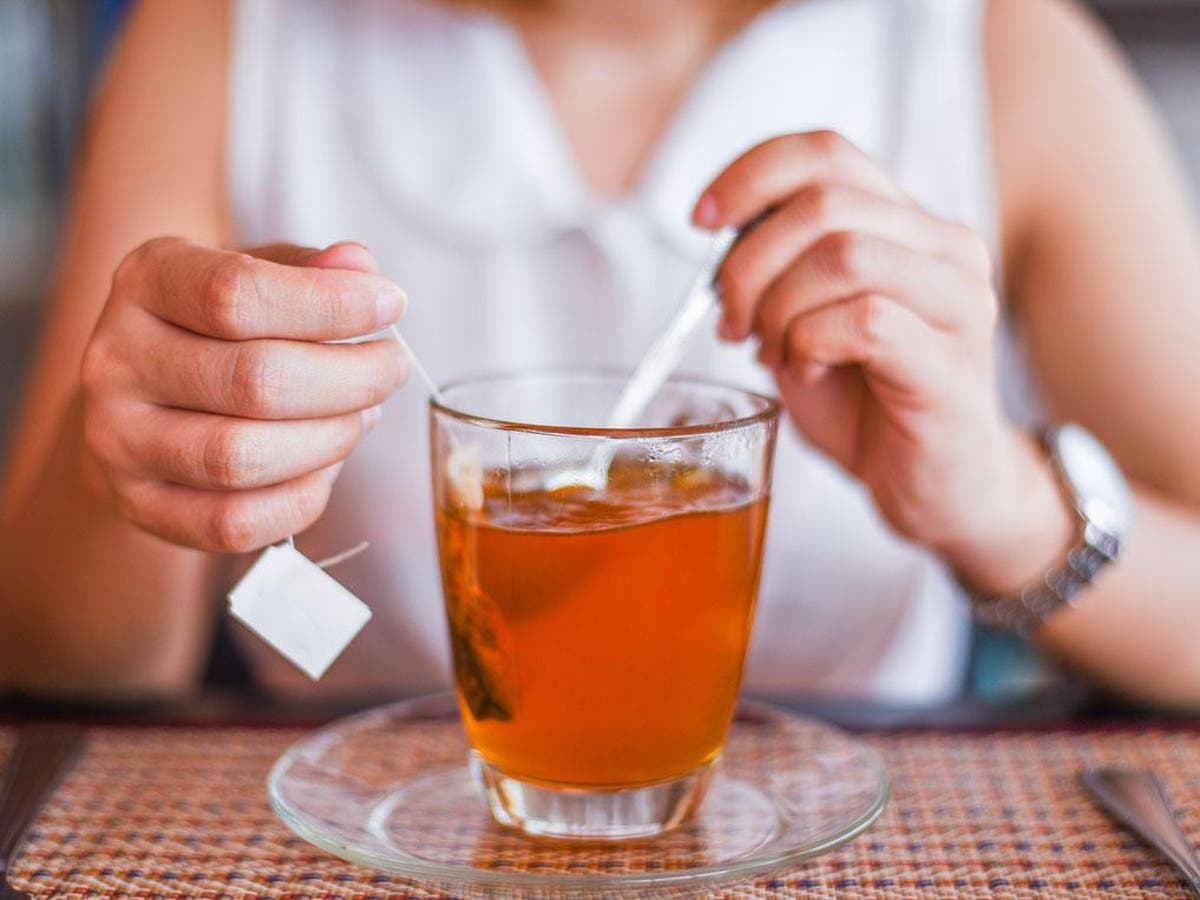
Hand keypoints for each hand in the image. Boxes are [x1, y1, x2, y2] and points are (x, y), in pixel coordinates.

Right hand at [79, 239, 407, 552]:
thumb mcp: (258, 274)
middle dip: (351, 379)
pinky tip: (327, 464)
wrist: (145, 401)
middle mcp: (118, 359)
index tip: (391, 306)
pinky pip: (235, 523)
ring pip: (242, 458)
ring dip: (331, 440)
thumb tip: (360, 266)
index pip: (238, 294)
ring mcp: (120, 440)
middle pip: (254, 380)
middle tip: (390, 369)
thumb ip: (310, 269)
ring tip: (363, 415)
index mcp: (147, 281)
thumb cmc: (219, 328)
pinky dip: (302, 498)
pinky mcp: (141, 507)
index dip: (331, 304)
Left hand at [696, 132, 1071, 590]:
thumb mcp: (805, 322)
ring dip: (778, 306)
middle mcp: (945, 247)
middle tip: (729, 320)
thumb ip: (778, 270)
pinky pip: (863, 320)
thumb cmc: (868, 404)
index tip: (702, 220)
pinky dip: (810, 343)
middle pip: (825, 200)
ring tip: (771, 351)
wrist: (936, 485)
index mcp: (908, 224)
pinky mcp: (952, 362)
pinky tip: (808, 371)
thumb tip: (721, 234)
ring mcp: (959, 302)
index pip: (827, 152)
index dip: (752, 174)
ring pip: (844, 254)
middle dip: (748, 261)